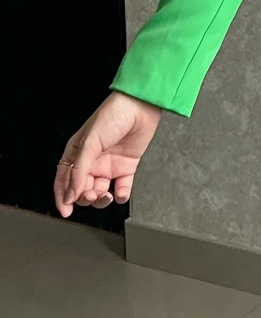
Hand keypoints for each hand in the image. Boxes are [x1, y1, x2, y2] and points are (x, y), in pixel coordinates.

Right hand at [53, 92, 162, 217]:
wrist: (140, 106)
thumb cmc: (113, 115)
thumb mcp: (90, 142)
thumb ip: (79, 170)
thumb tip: (70, 194)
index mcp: (78, 152)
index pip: (64, 180)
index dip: (63, 196)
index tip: (65, 210)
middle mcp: (92, 160)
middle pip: (82, 189)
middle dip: (85, 197)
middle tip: (91, 196)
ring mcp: (109, 164)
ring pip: (101, 191)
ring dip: (101, 199)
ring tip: (106, 196)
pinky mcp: (126, 166)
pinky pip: (122, 187)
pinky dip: (121, 195)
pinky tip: (120, 193)